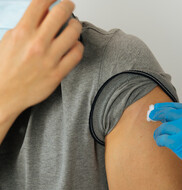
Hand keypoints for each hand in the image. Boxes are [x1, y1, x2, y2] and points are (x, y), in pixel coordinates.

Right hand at [0, 0, 82, 119]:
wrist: (4, 94)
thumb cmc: (5, 68)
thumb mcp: (9, 40)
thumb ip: (27, 26)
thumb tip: (44, 13)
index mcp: (22, 32)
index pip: (41, 3)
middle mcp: (37, 43)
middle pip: (61, 13)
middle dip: (68, 5)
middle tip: (69, 6)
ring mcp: (49, 59)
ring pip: (73, 32)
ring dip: (76, 26)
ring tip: (74, 26)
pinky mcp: (58, 73)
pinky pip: (77, 54)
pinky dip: (78, 46)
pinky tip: (74, 45)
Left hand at [149, 103, 181, 189]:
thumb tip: (167, 117)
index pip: (177, 106)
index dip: (164, 106)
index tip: (156, 107)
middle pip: (168, 112)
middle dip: (157, 114)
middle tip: (151, 116)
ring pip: (164, 126)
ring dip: (159, 132)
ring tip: (160, 137)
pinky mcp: (180, 142)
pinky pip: (162, 138)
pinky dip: (159, 140)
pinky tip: (161, 143)